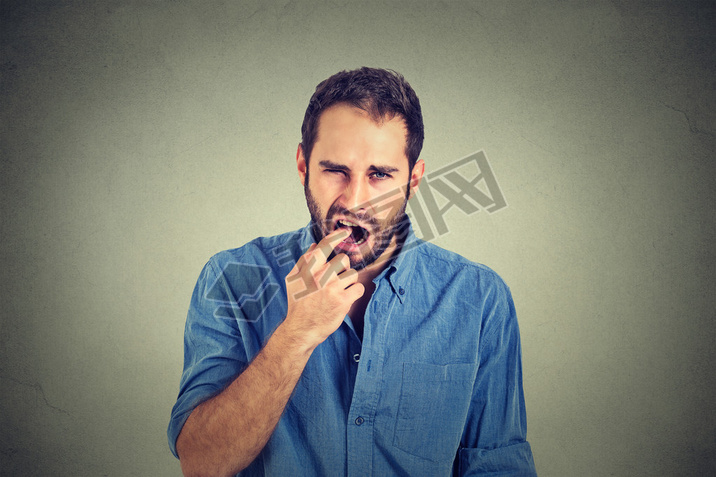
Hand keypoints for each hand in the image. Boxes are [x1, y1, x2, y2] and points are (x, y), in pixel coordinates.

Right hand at [283, 228, 364, 348]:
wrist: (301, 329)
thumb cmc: (297, 304)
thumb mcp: (293, 280)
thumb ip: (304, 261)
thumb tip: (315, 245)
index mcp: (308, 269)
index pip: (324, 246)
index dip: (336, 236)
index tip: (345, 231)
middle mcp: (320, 276)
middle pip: (342, 259)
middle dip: (341, 268)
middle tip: (335, 279)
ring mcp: (332, 288)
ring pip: (352, 273)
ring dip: (348, 281)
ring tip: (339, 290)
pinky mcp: (343, 300)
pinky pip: (358, 287)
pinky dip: (355, 291)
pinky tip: (346, 297)